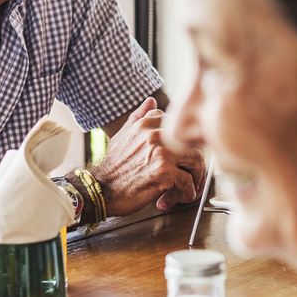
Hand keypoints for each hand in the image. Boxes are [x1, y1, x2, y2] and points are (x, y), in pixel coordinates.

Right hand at [91, 98, 205, 215]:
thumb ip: (138, 117)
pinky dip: (188, 193)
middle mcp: (155, 135)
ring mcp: (161, 152)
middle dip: (195, 162)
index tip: (182, 158)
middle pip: (193, 143)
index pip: (180, 128)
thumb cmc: (113, 166)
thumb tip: (151, 100)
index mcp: (147, 124)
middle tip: (191, 175)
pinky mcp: (164, 172)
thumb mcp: (123, 136)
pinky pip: (188, 182)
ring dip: (196, 177)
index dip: (184, 145)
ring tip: (188, 186)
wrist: (100, 190)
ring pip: (196, 160)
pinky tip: (180, 196)